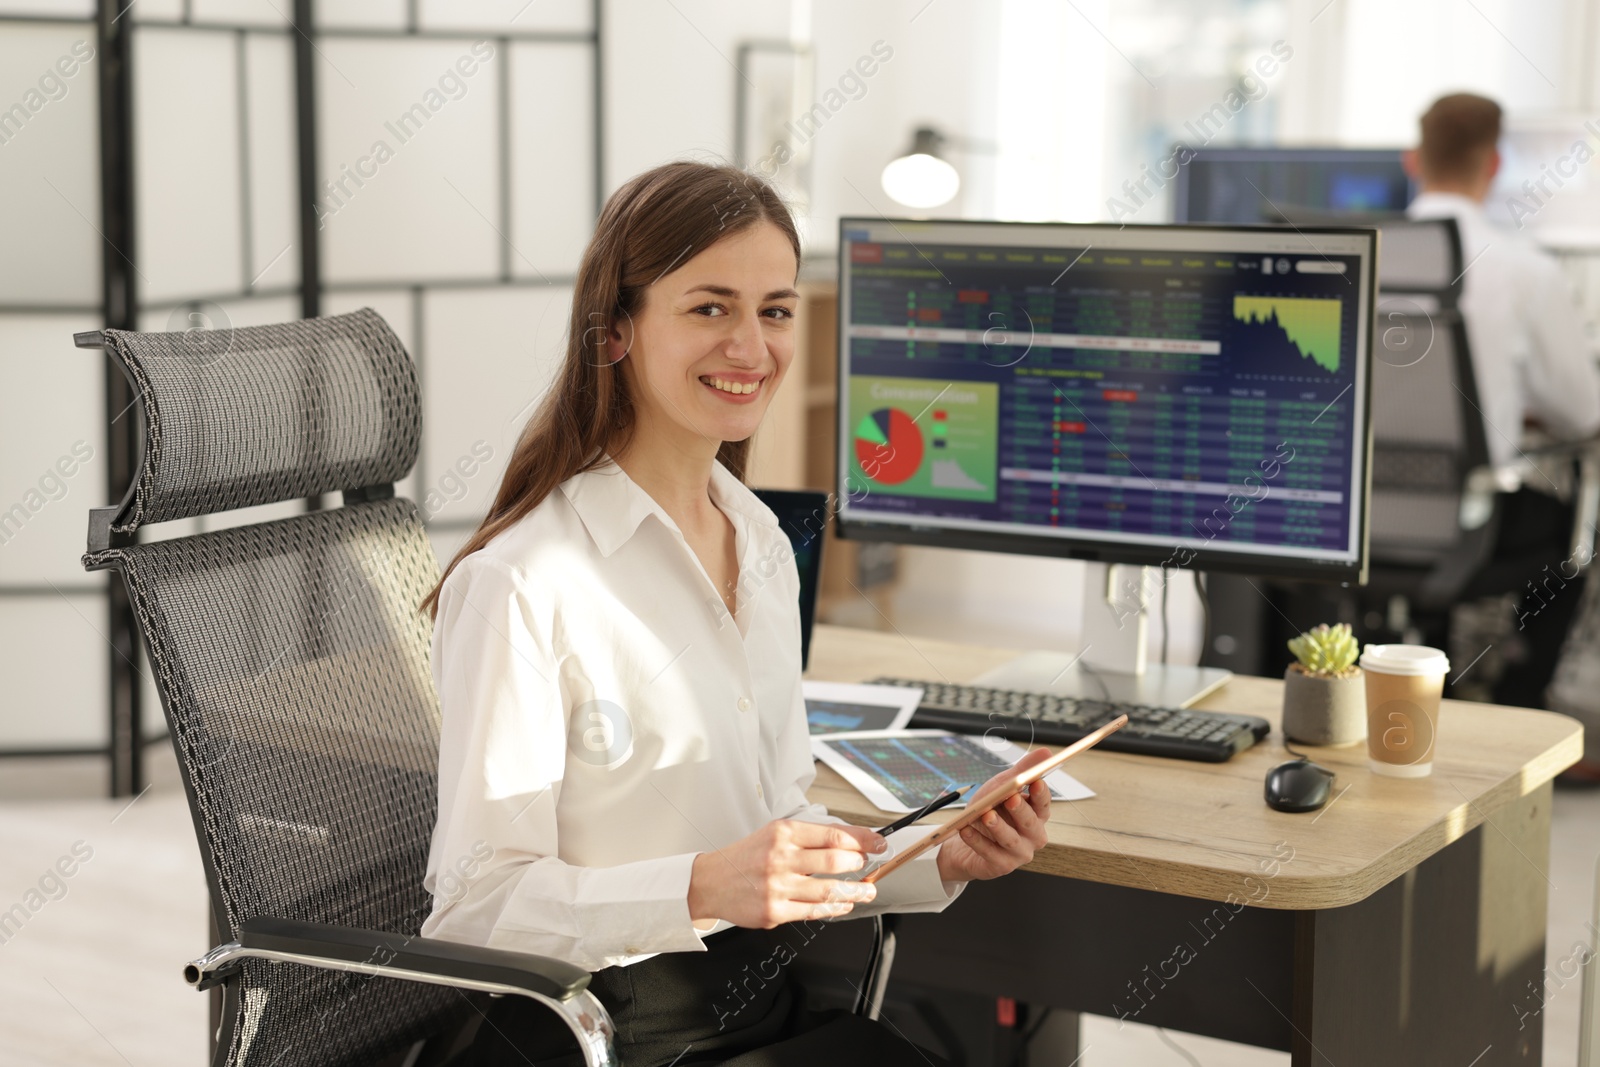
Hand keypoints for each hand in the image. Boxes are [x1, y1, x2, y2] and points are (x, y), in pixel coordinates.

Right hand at [688, 820, 886, 928]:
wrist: (711, 881)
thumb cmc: (746, 857)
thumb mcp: (774, 834)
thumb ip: (810, 837)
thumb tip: (850, 841)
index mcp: (783, 833)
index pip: (834, 835)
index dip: (863, 840)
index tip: (878, 844)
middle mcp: (780, 858)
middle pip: (836, 861)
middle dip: (860, 865)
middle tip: (868, 866)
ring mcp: (778, 887)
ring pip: (829, 891)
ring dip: (856, 891)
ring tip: (868, 890)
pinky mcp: (774, 912)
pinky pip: (814, 912)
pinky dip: (835, 908)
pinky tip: (844, 904)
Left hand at [935, 747, 1052, 883]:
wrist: (963, 840)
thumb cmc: (988, 811)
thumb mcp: (1002, 787)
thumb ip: (1022, 771)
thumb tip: (1045, 752)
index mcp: (1036, 815)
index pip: (1044, 804)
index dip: (1041, 794)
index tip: (1035, 781)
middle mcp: (1032, 836)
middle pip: (1030, 824)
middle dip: (1020, 811)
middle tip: (1011, 798)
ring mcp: (1018, 853)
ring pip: (1010, 841)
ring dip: (998, 827)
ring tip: (985, 815)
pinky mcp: (1001, 866)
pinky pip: (989, 853)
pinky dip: (976, 840)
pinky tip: (966, 829)